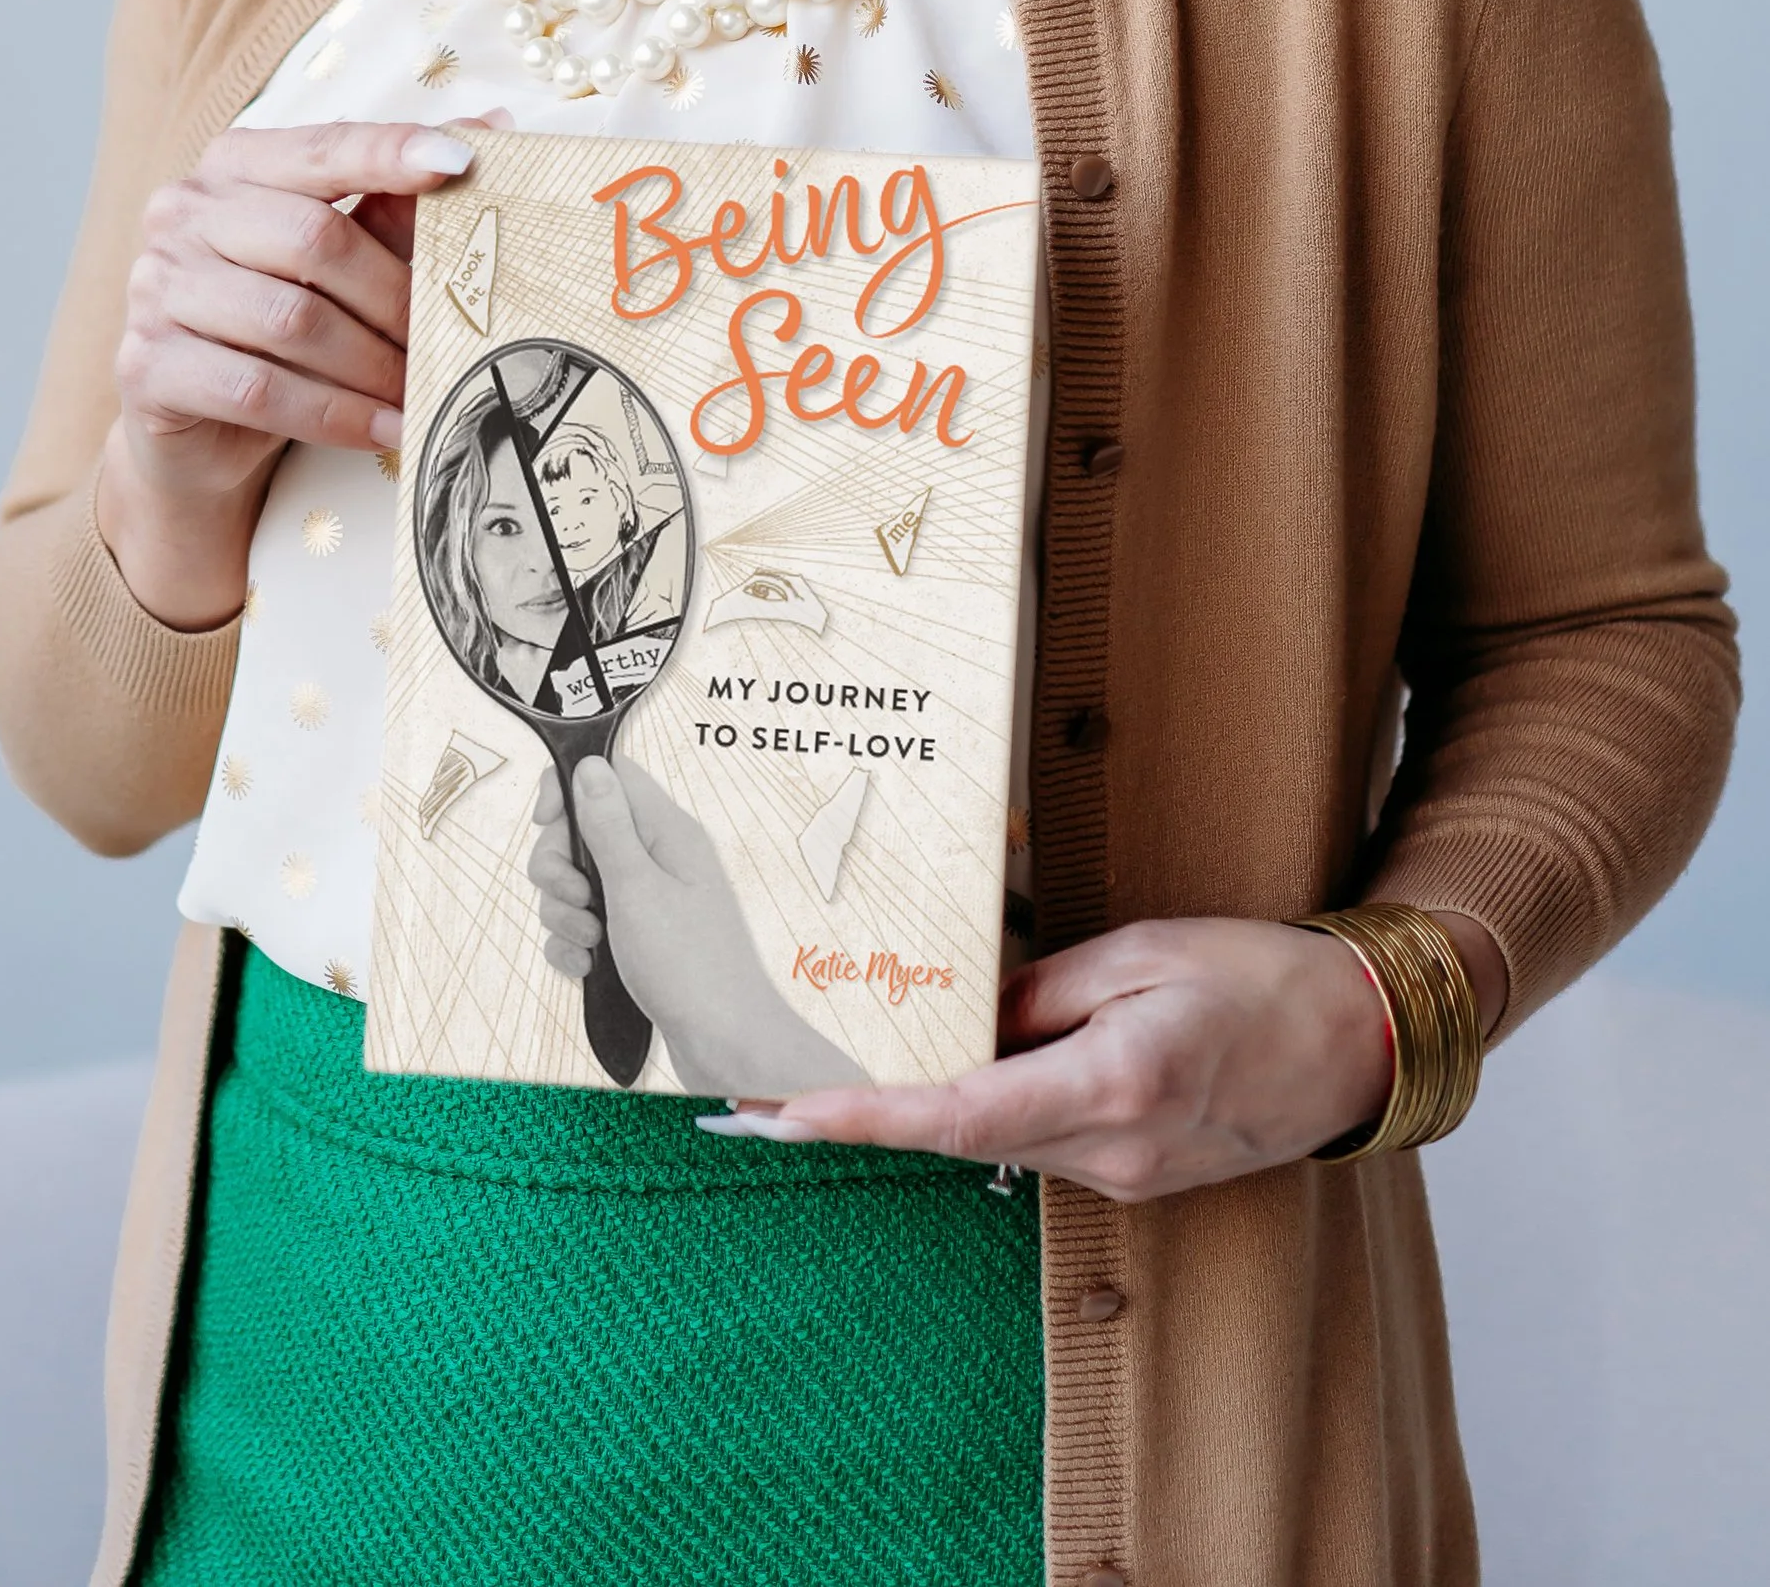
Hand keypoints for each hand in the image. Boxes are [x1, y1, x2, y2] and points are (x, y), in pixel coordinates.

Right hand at [97, 116, 496, 628]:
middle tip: (452, 334)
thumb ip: (399, 198)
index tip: (461, 164)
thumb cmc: (280, 325)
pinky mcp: (147, 365)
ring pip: (291, 320)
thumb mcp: (340, 256)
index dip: (391, 152)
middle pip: (313, 239)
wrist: (199, 430)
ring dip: (374, 364)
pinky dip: (336, 413)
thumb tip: (493, 126)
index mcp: (233, 164)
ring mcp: (156, 288)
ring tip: (424, 388)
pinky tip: (385, 428)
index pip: (321, 146)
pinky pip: (259, 389)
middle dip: (395, 294)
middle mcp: (183, 212)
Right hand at [527, 756, 858, 1099]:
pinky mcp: (636, 940)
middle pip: (580, 832)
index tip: (545, 823)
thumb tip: (589, 763)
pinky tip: (586, 969)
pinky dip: (574, 946)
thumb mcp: (637, 889)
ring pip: (576, 884)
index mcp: (665, 831)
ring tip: (589, 944)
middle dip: (557, 868)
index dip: (567, 790)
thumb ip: (608, 826)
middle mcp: (658, 858)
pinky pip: (584, 926)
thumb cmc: (690, 967)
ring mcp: (647, 901)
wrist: (724, 1048)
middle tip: (577, 900)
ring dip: (564, 915)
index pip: (608, 774)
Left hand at [726, 915, 1409, 1190]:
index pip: (961, 1113)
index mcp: (1113, 1083)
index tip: (789, 1112)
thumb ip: (1042, 988)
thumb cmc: (1262, 979)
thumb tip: (966, 1014)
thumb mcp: (1142, 952)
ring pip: (997, 1139)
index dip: (867, 1117)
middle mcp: (1112, 1148)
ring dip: (925, 1109)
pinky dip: (989, 1107)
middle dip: (868, 1115)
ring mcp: (1126, 1175)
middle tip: (766, 1093)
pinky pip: (1039, 1139)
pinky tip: (958, 1065)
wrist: (1361, 1044)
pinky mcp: (1136, 1175)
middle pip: (962, 1134)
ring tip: (838, 1069)